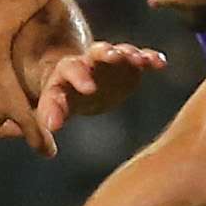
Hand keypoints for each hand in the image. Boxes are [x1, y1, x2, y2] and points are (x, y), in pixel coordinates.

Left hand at [32, 41, 167, 131]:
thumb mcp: (54, 108)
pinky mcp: (126, 62)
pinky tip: (159, 63)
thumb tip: (46, 151)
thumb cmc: (66, 96)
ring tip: (136, 60)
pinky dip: (148, 58)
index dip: (55, 107)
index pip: (54, 92)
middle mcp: (82, 66)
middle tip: (93, 84)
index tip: (56, 124)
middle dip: (84, 75)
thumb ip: (52, 120)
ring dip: (122, 55)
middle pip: (80, 65)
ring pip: (110, 53)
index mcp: (60, 81)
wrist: (83, 78)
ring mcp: (105, 61)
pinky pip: (138, 56)